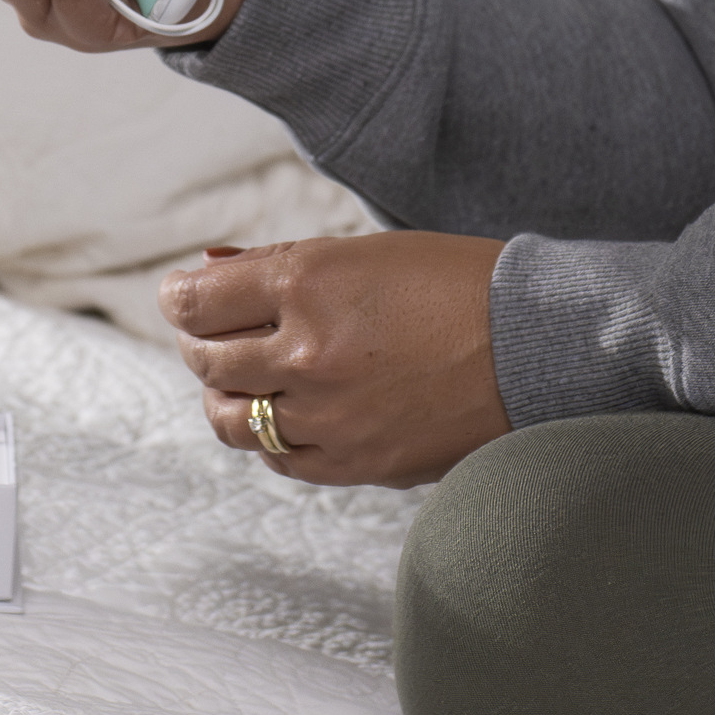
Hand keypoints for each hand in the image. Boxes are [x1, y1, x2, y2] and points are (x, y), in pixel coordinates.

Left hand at [164, 233, 510, 487]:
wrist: (537, 346)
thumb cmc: (455, 283)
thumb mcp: (364, 251)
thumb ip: (279, 263)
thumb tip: (209, 269)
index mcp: (308, 282)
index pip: (196, 301)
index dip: (177, 298)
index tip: (181, 296)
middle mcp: (307, 351)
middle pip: (206, 362)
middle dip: (197, 343)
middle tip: (208, 332)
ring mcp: (330, 415)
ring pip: (232, 420)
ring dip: (223, 397)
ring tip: (238, 379)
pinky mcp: (356, 463)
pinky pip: (281, 461)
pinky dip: (269, 438)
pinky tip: (285, 414)